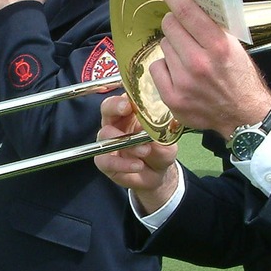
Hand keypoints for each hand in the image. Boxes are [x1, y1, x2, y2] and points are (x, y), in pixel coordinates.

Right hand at [94, 95, 180, 212]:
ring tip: (145, 150)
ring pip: (104, 134)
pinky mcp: (105, 161)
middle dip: (114, 106)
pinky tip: (137, 165)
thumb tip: (154, 128)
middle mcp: (116, 123)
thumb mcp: (166, 140)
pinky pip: (105, 160)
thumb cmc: (160, 150)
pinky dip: (122, 163)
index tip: (130, 102)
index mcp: (131, 112)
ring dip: (125, 141)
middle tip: (126, 109)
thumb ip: (160, 133)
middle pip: (106, 107)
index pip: (124, 97)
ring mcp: (108, 141)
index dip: (124, 96)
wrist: (158, 174)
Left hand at [150, 0, 270, 138]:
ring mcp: (183, 82)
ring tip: (188, 58)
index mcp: (218, 47)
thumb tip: (190, 2)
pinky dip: (165, 68)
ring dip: (173, 47)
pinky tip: (179, 74)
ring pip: (163, 46)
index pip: (187, 12)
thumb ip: (213, 28)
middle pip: (170, 25)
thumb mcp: (235, 47)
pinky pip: (156, 67)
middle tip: (185, 31)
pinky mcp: (171, 98)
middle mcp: (198, 63)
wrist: (243, 116)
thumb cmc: (239, 77)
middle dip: (176, 23)